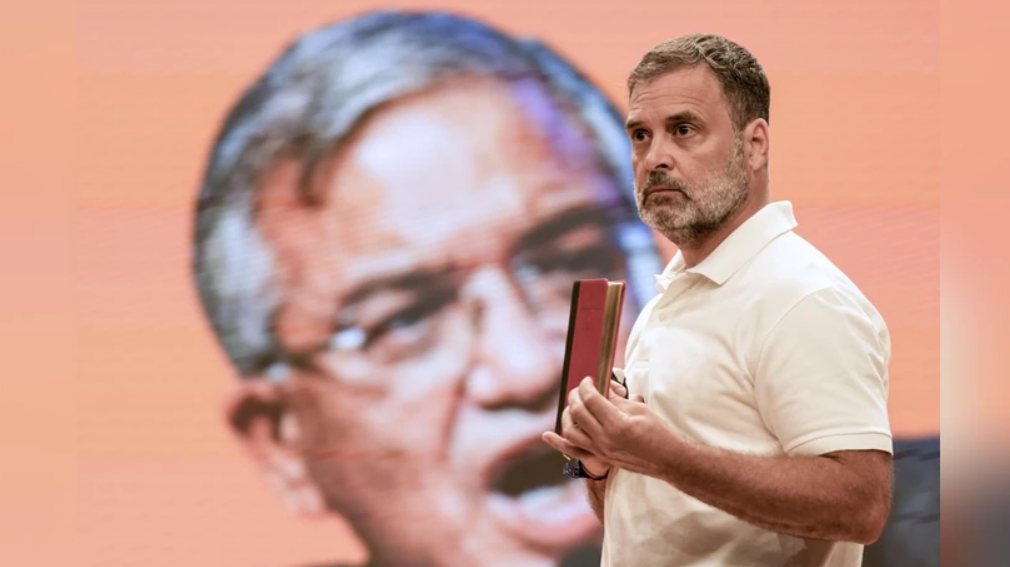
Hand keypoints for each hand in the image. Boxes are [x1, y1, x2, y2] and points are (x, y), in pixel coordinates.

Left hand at [543, 377, 681, 478]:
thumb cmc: (658, 432)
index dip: (587, 386)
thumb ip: (616, 399)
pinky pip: (573, 452)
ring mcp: (600, 451)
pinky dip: (558, 443)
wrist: (667, 460)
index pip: (591, 399)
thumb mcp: (639, 409)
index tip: (589, 380)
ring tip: (573, 404)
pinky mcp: (600, 458)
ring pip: (571, 431)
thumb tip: (601, 388)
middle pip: (579, 412)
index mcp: (617, 424)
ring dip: (568, 414)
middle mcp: (605, 439)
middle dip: (576, 395)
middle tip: (581, 388)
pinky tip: (547, 435)